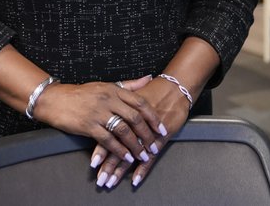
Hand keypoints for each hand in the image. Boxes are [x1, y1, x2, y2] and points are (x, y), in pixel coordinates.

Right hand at [33, 74, 163, 181]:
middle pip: (134, 117)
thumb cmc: (82, 93)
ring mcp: (98, 113)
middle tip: (155, 147)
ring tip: (143, 156)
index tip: (162, 129)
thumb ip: (129, 85)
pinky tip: (126, 157)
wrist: (55, 99)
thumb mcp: (106, 85)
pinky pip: (107, 140)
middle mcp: (108, 100)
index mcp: (114, 90)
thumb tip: (149, 78)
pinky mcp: (88, 125)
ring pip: (123, 130)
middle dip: (147, 134)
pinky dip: (119, 150)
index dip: (153, 117)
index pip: (140, 102)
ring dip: (135, 145)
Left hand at [92, 74, 192, 188]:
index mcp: (126, 112)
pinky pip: (151, 156)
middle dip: (108, 164)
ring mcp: (148, 132)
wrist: (176, 87)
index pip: (110, 134)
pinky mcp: (160, 138)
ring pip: (132, 153)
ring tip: (110, 181)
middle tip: (100, 178)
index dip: (101, 149)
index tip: (93, 163)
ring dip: (120, 169)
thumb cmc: (156, 90)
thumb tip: (107, 111)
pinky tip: (135, 179)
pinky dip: (143, 169)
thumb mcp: (135, 94)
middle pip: (119, 147)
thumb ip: (121, 104)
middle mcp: (135, 124)